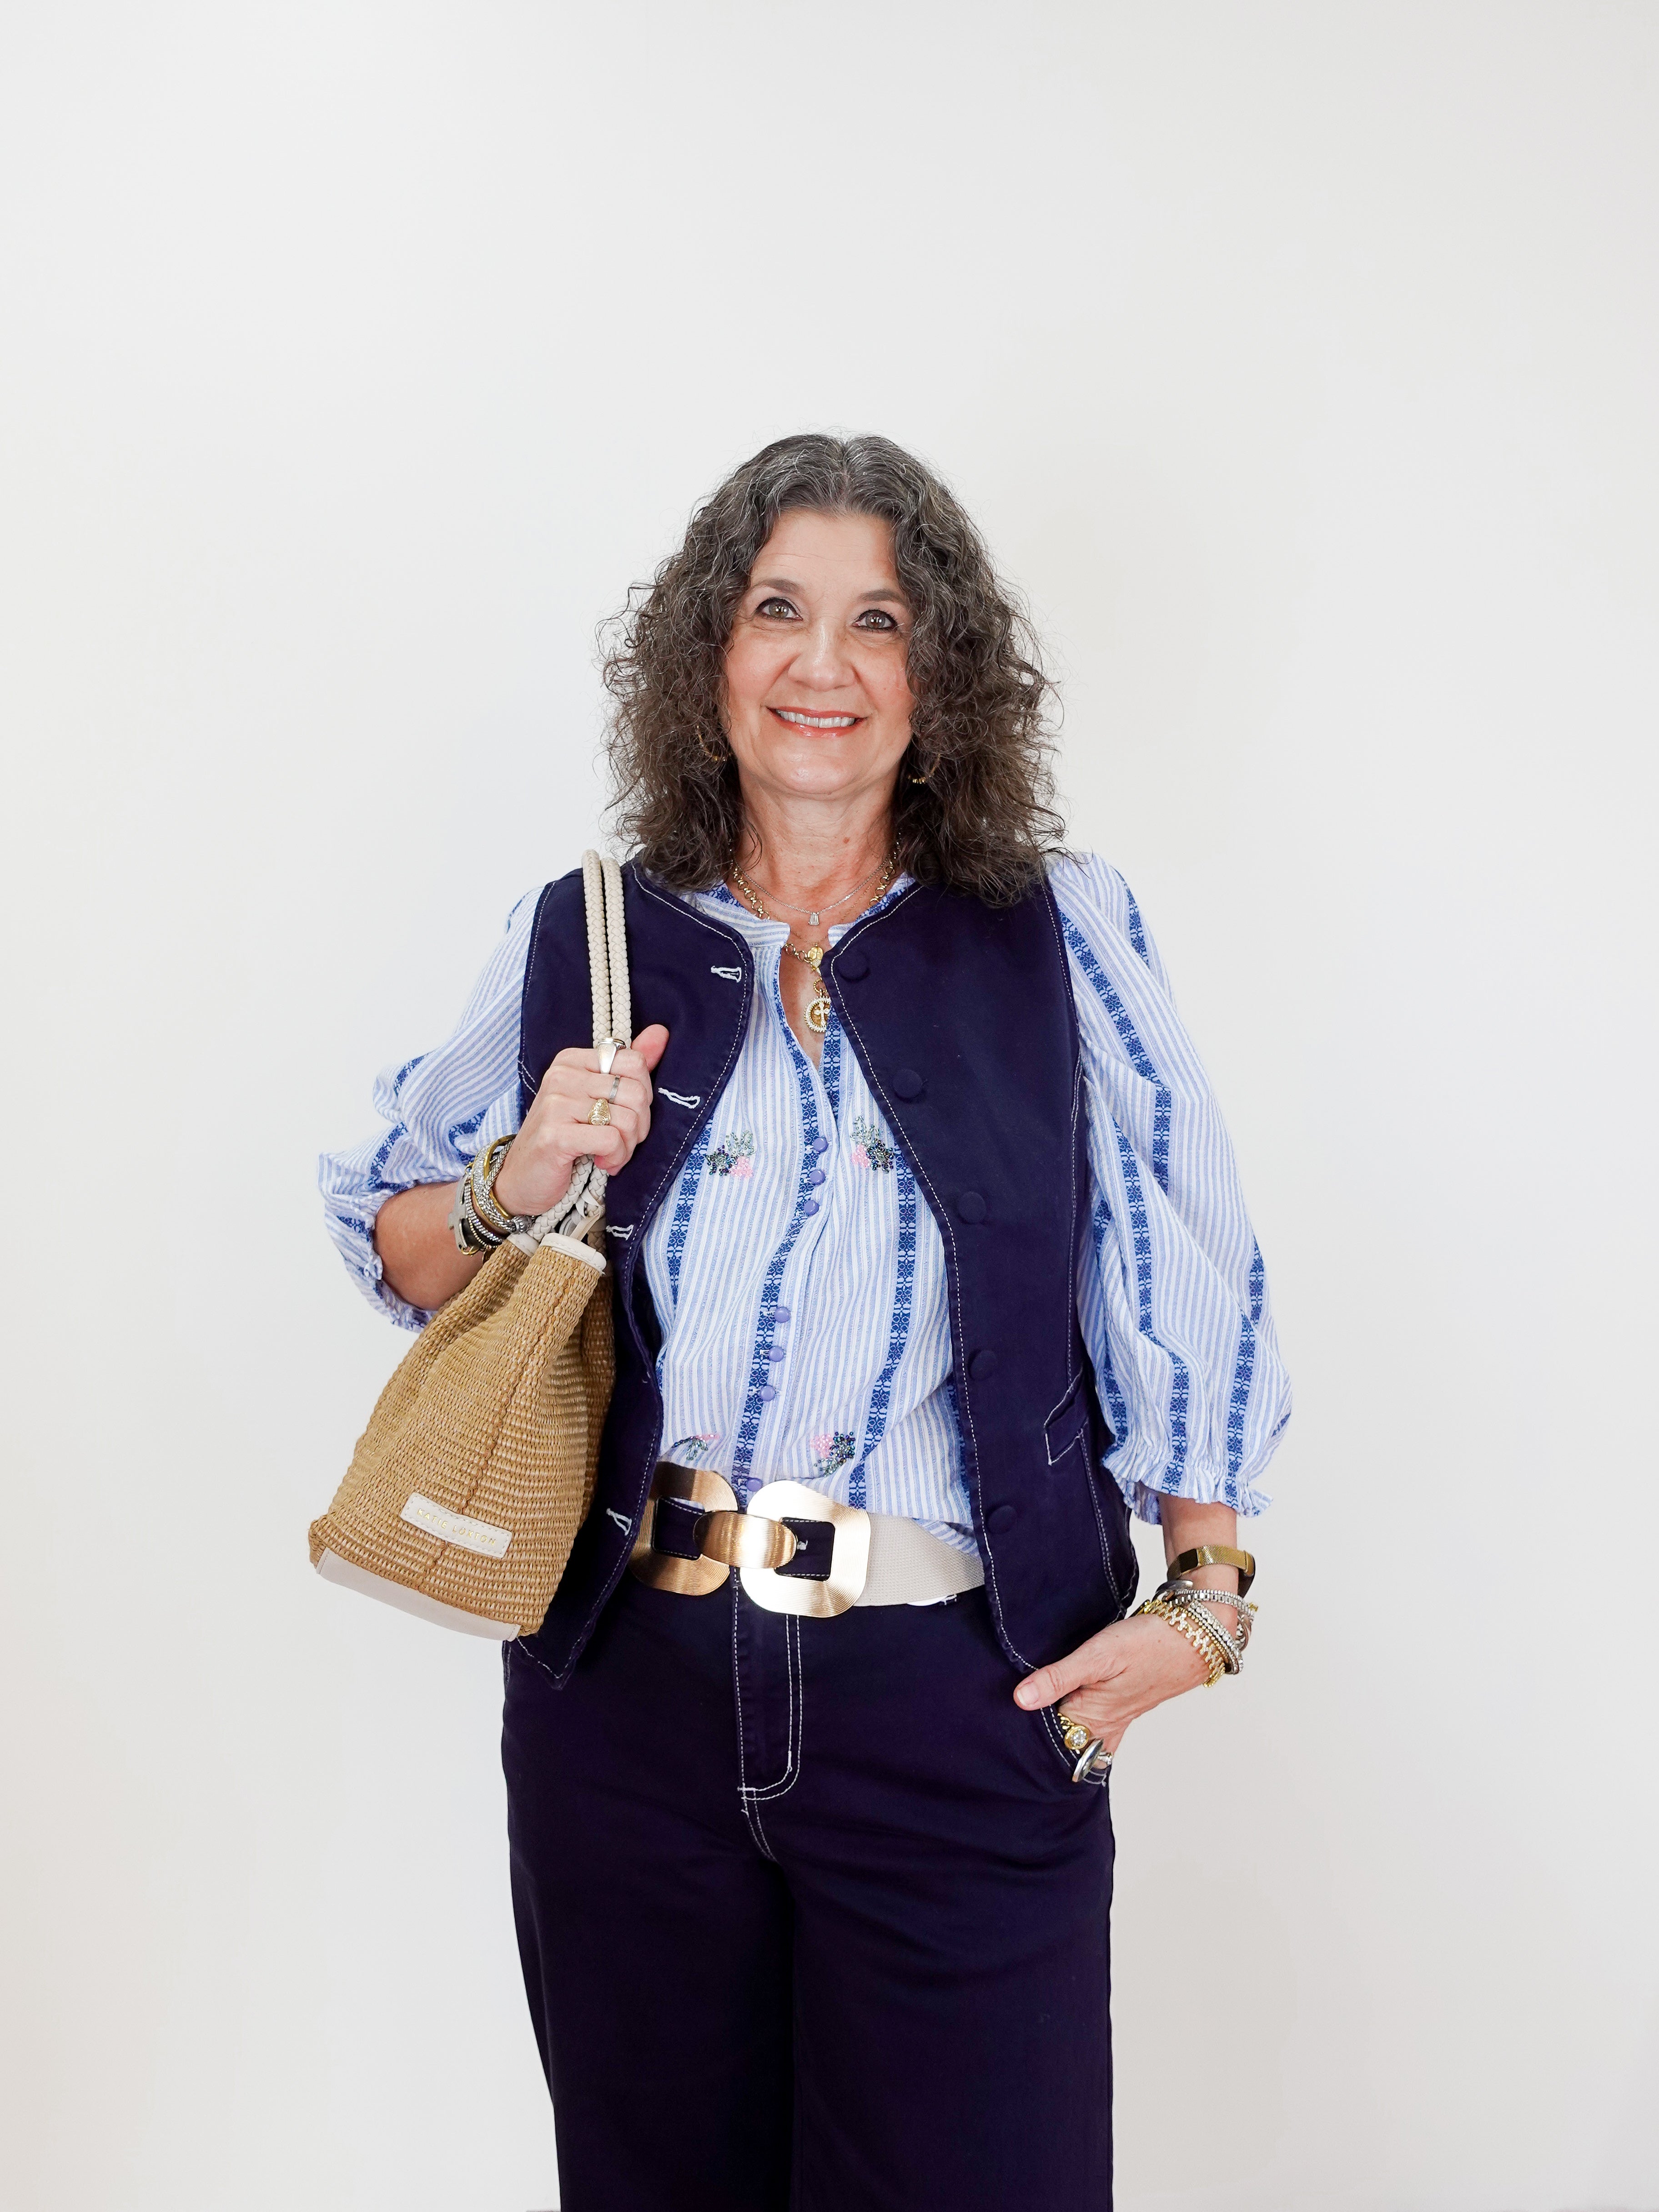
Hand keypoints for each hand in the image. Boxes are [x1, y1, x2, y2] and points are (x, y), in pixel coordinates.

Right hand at [493, 1024, 669, 1218]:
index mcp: (572, 1061)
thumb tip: (661, 1032)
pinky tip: (602, 1163)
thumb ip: (629, 1068)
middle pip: (636, 1092)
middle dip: (638, 1127)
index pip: (634, 1062)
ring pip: (627, 1119)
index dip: (642, 1097)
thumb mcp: (596, 1100)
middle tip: (620, 1142)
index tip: (624, 1116)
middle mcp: (562, 1076)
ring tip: (610, 1155)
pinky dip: (616, 1158)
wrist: (523, 1180)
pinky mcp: (555, 1134)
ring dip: (627, 1147)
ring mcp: (555, 1103)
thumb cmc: (565, 1139)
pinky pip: (612, 1140)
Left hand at [1013, 1610, 1216, 1755]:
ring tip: (1032, 1730)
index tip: (1005, 1725)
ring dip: (1060, 1736)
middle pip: (1064, 1746)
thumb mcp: (1097, 1654)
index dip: (1025, 1733)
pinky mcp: (1123, 1707)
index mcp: (1092, 1718)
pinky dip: (1081, 1729)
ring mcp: (1116, 1720)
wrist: (1193, 1638)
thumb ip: (1058, 1677)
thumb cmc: (1149, 1644)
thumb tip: (1021, 1700)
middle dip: (1040, 1743)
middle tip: (1013, 1735)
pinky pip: (1098, 1731)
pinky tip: (1067, 1718)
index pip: (1049, 1740)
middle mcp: (1104, 1726)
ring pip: (1081, 1741)